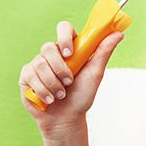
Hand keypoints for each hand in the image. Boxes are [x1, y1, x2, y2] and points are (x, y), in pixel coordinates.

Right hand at [19, 21, 123, 139]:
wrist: (66, 118)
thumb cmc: (82, 95)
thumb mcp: (96, 73)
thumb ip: (104, 52)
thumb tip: (119, 33)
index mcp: (70, 48)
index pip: (64, 28)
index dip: (64, 37)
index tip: (70, 53)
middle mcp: (53, 53)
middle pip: (48, 47)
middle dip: (60, 68)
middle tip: (69, 82)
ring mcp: (37, 63)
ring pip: (40, 64)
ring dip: (53, 83)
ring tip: (61, 94)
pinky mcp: (26, 75)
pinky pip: (30, 75)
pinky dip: (43, 90)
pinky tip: (49, 99)